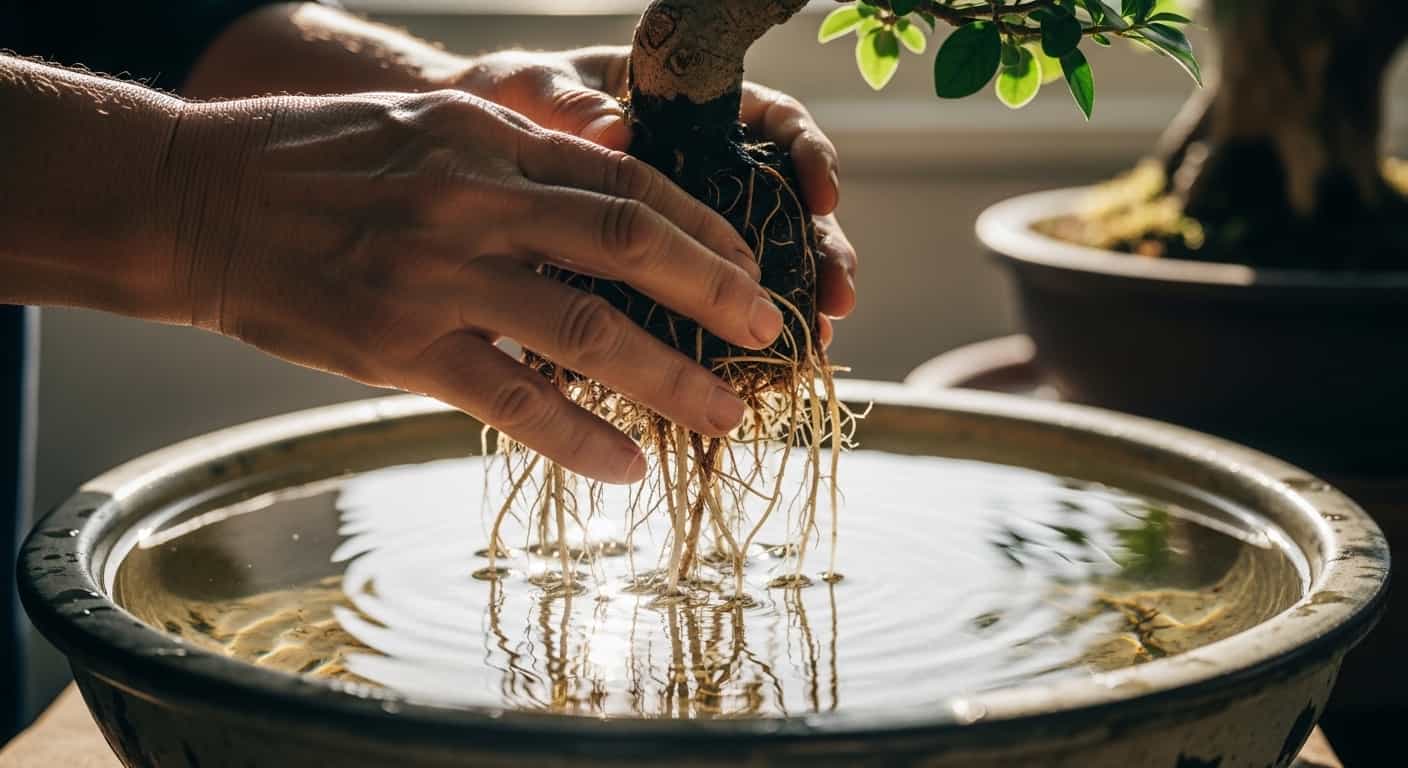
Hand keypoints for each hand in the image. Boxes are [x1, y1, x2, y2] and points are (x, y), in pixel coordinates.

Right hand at [166, 91, 785, 483]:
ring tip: (726, 413)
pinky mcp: (398, 347)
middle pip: (630, 243)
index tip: (749, 262)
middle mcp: (475, 201)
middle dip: (715, 292)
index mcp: (490, 137)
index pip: (628, 179)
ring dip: (670, 377)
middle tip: (771, 331)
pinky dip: (578, 437)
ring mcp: (437, 276)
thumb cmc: (317, 162)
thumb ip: (517, 156)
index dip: (703, 225)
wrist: (196, 199)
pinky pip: (510, 401)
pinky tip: (626, 465)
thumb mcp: (428, 126)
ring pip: (584, 330)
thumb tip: (612, 186)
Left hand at [453, 47, 857, 343]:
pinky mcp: (649, 275)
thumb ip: (565, 104)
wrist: (440, 155)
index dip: (806, 154)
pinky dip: (726, 334)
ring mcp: (677, 224)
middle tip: (837, 296)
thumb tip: (615, 132)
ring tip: (816, 341)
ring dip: (792, 300)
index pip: (769, 118)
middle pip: (784, 201)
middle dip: (819, 249)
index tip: (821, 195)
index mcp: (681, 103)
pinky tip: (750, 368)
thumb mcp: (525, 89)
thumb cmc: (497, 104)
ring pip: (758, 259)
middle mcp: (697, 163)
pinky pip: (701, 305)